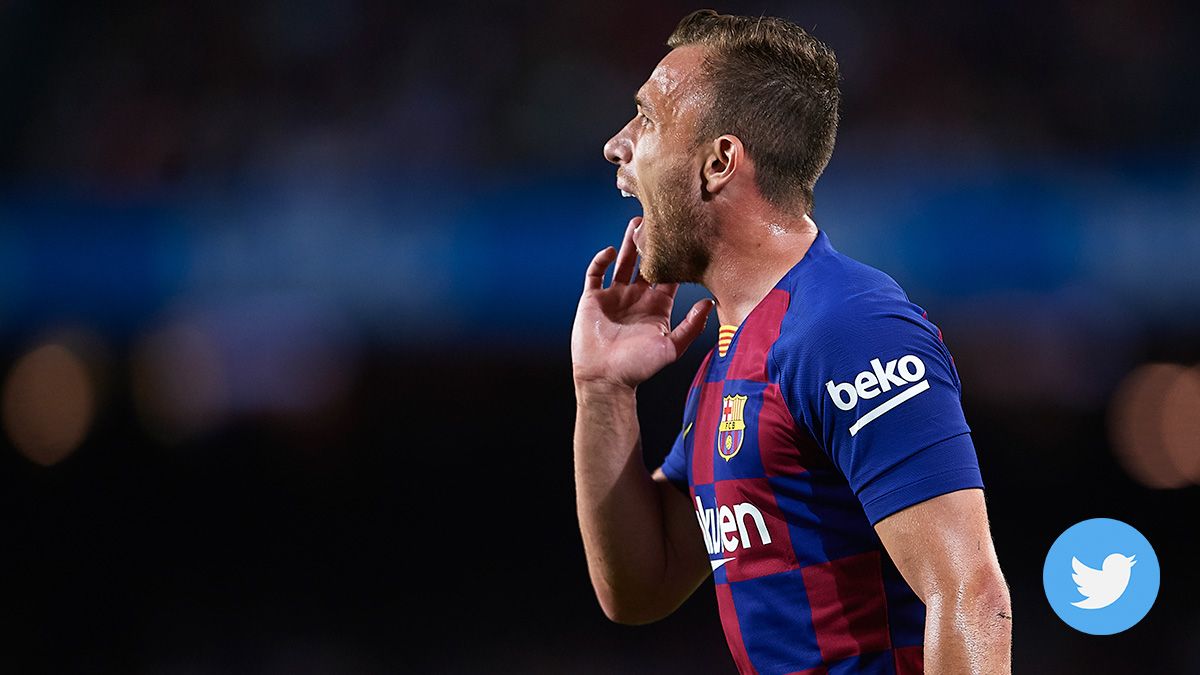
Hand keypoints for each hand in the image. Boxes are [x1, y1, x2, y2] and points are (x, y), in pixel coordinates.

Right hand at [571, 216, 714, 391]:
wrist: (606, 378)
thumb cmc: (639, 367)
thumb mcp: (672, 347)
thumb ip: (691, 326)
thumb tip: (710, 302)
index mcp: (657, 308)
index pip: (668, 276)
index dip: (674, 258)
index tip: (683, 238)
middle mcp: (636, 299)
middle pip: (646, 264)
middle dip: (652, 244)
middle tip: (659, 220)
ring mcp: (614, 297)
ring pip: (623, 263)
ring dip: (629, 244)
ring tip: (636, 223)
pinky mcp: (593, 299)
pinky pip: (596, 273)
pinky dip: (602, 260)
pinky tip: (612, 250)